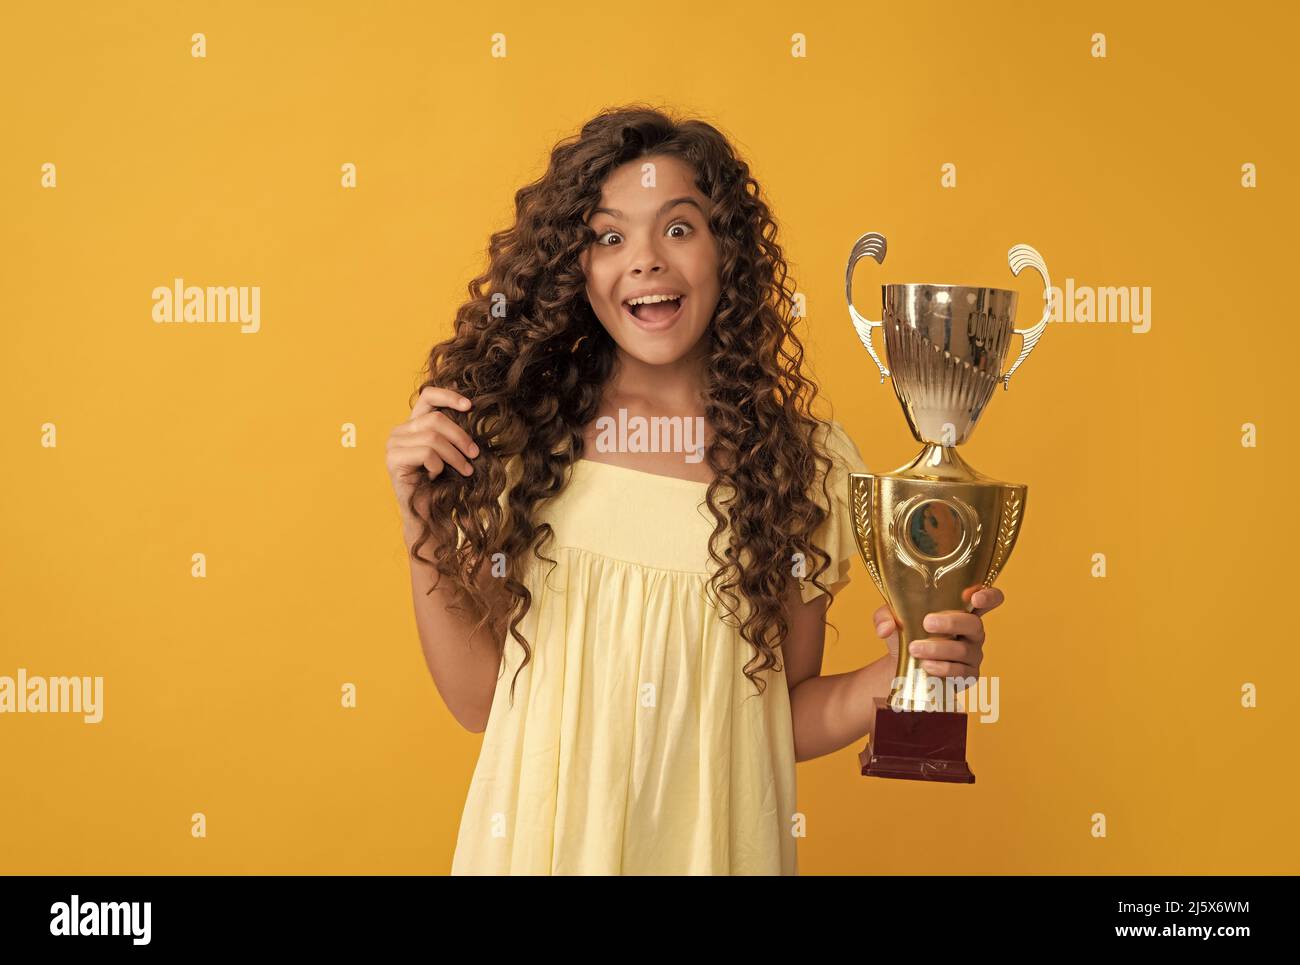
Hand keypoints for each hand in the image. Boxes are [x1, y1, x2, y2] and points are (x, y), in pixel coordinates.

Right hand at [386, 386, 479, 516]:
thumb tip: (469, 404)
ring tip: (465, 470)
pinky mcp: (393, 460)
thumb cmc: (442, 483)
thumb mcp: (452, 452)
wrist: (429, 514)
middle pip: (436, 419)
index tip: (470, 406)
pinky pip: (426, 453)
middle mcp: (399, 431)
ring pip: (433, 438)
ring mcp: (393, 445)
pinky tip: (435, 477)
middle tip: (475, 454)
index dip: (449, 396)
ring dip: (455, 456)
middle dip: (461, 437)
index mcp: (413, 425)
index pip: (428, 396)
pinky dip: (438, 466)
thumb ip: (454, 431)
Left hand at [872, 586, 1005, 678]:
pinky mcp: (968, 675)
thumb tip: (886, 627)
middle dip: (951, 623)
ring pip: (963, 650)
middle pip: (973, 624)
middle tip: (927, 623)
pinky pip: (960, 672)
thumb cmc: (906, 632)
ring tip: (914, 648)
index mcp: (962, 609)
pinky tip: (926, 666)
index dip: (988, 596)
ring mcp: (972, 653)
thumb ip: (885, 615)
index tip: (975, 598)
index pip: (988, 599)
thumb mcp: (892, 617)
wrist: (901, 664)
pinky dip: (942, 668)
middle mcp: (972, 630)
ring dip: (938, 648)